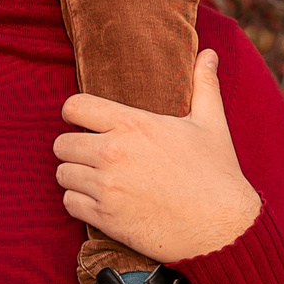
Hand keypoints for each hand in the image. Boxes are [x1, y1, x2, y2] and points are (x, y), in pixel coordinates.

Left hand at [53, 51, 261, 264]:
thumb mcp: (212, 123)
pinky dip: (79, 203)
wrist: (222, 229)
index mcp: (133, 124)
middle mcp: (113, 153)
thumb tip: (209, 54)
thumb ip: (204, 85)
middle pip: (61, 144)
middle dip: (74, 148)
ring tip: (97, 179)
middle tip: (92, 155)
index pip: (75, 107)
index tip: (83, 122)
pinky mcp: (106, 218)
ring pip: (63, 175)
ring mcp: (107, 187)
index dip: (74, 113)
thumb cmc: (217, 174)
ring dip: (76, 176)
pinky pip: (69, 204)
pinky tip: (100, 202)